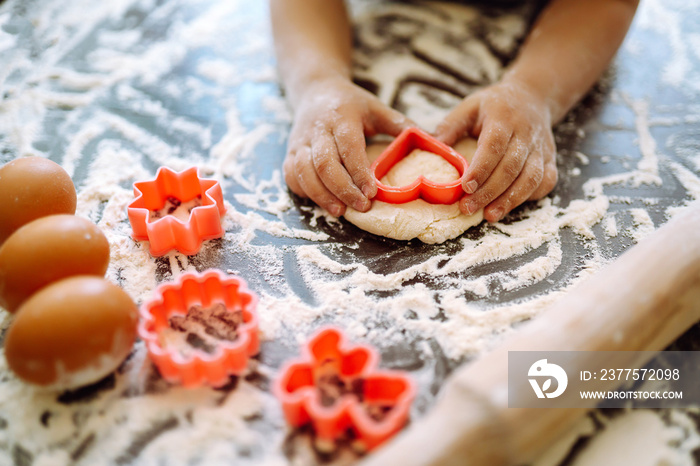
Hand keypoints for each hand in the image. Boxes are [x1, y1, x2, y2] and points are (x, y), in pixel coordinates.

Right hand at [284, 77, 411, 216]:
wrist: (315, 89)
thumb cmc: (351, 104)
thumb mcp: (377, 108)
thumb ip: (400, 125)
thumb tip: (433, 141)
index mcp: (341, 116)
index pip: (348, 147)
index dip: (358, 172)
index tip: (372, 192)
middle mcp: (317, 128)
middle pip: (324, 163)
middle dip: (341, 189)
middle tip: (360, 207)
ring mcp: (300, 140)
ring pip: (304, 171)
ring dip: (321, 195)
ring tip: (340, 212)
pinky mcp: (290, 151)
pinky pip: (291, 174)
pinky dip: (303, 191)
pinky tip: (321, 202)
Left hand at [435, 81, 557, 221]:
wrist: (532, 97)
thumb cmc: (494, 106)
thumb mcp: (469, 106)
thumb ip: (451, 126)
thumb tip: (433, 147)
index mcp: (503, 118)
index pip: (493, 146)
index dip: (480, 169)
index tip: (465, 187)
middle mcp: (526, 133)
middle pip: (511, 167)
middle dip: (489, 192)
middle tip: (468, 208)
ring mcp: (541, 147)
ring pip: (531, 178)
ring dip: (510, 200)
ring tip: (490, 215)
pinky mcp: (550, 158)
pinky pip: (546, 181)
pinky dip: (531, 196)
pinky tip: (511, 205)